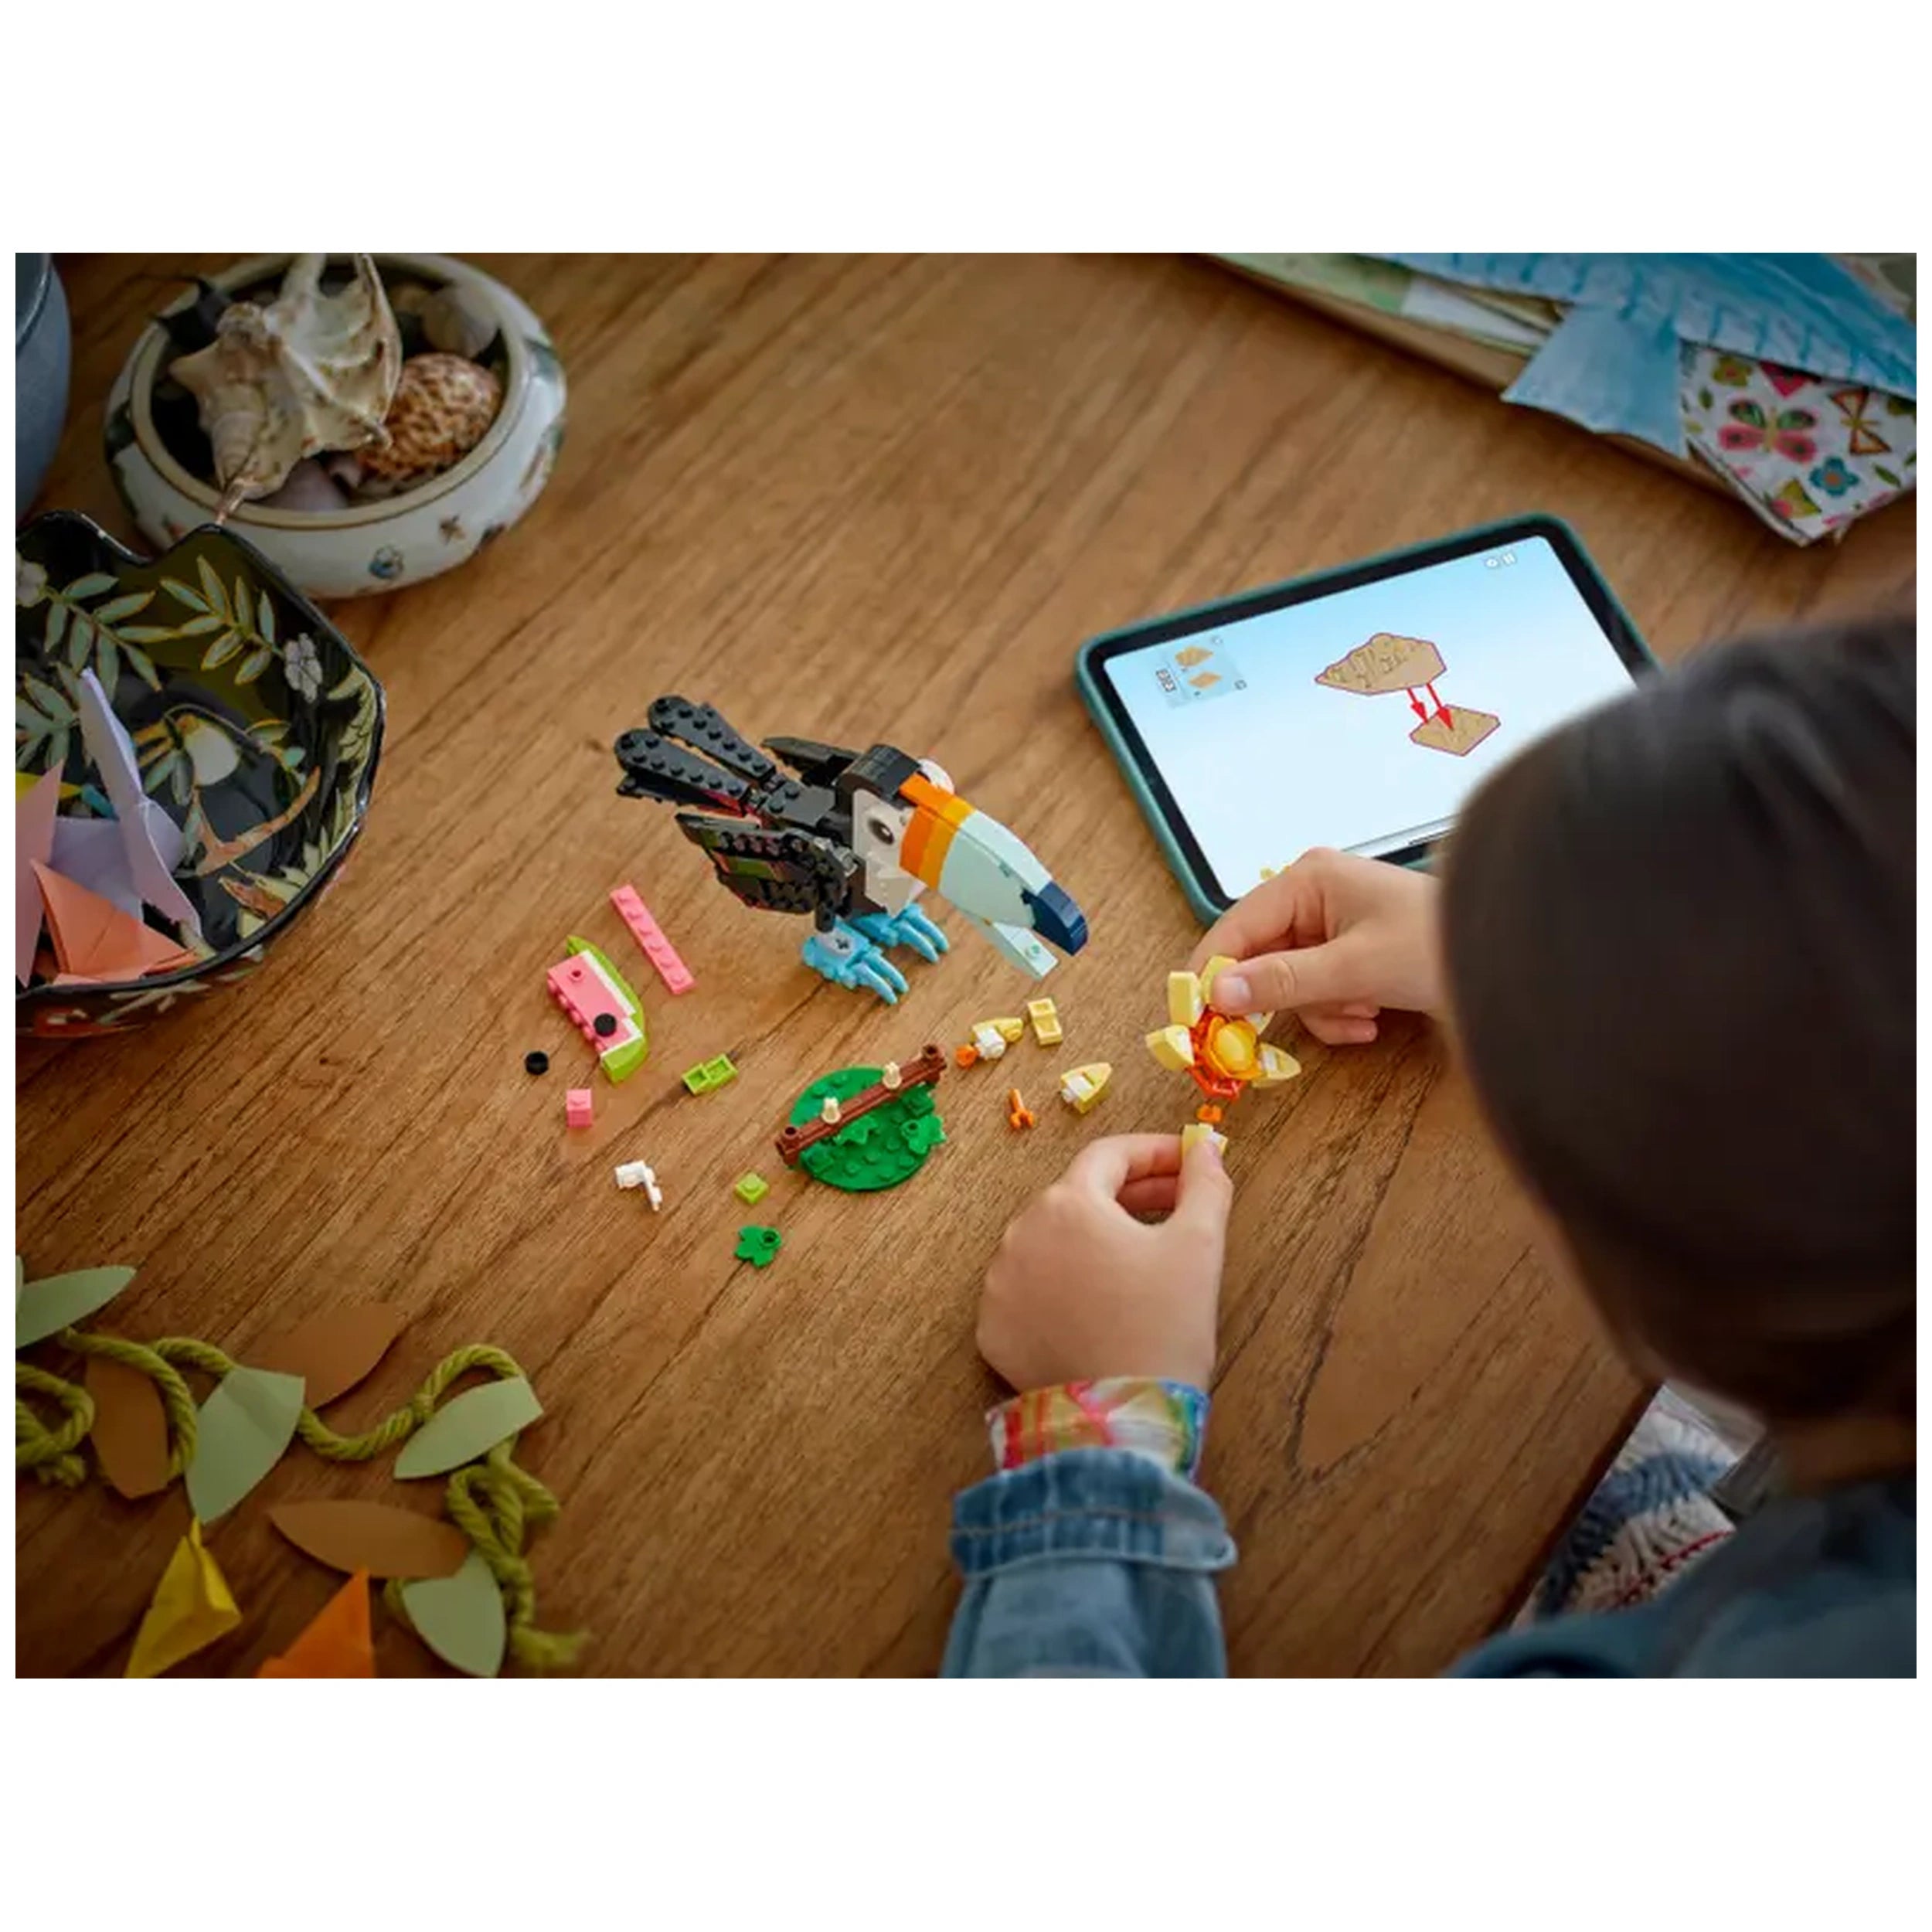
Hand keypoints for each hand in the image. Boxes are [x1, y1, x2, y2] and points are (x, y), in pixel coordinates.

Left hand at [977, 1134, 1231, 1391]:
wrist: (1121, 1422)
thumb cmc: (1164, 1328)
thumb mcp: (1198, 1247)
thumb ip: (1205, 1185)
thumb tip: (1206, 1149)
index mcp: (1067, 1204)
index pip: (1110, 1155)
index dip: (1156, 1152)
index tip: (1190, 1159)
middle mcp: (1020, 1233)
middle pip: (1079, 1196)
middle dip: (1132, 1194)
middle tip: (1178, 1204)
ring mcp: (999, 1284)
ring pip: (1052, 1242)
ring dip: (1094, 1239)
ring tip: (1140, 1256)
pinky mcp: (993, 1330)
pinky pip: (1031, 1290)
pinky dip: (1064, 1284)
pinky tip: (1100, 1299)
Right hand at [1190, 848, 1444, 1042]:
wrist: (1509, 959)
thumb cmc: (1438, 945)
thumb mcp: (1355, 968)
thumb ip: (1284, 981)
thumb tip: (1220, 994)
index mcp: (1308, 879)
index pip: (1234, 928)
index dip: (1212, 974)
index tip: (1194, 1019)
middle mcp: (1314, 896)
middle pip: (1259, 958)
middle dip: (1282, 998)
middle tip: (1259, 1042)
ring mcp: (1333, 927)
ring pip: (1288, 983)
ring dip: (1319, 1010)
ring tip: (1361, 1013)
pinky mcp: (1351, 955)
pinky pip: (1317, 993)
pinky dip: (1339, 1013)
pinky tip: (1373, 1017)